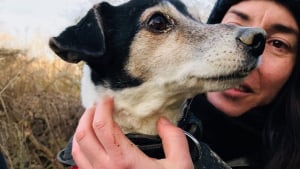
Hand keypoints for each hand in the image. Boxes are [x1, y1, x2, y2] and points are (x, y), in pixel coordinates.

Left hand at [72, 96, 193, 168]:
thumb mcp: (180, 165)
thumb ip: (174, 138)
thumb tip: (162, 122)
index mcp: (124, 161)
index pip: (103, 126)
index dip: (103, 107)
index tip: (109, 99)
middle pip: (83, 134)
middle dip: (88, 115)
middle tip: (98, 106)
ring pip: (76, 149)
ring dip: (81, 129)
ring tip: (91, 120)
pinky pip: (79, 163)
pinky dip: (80, 147)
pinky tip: (90, 142)